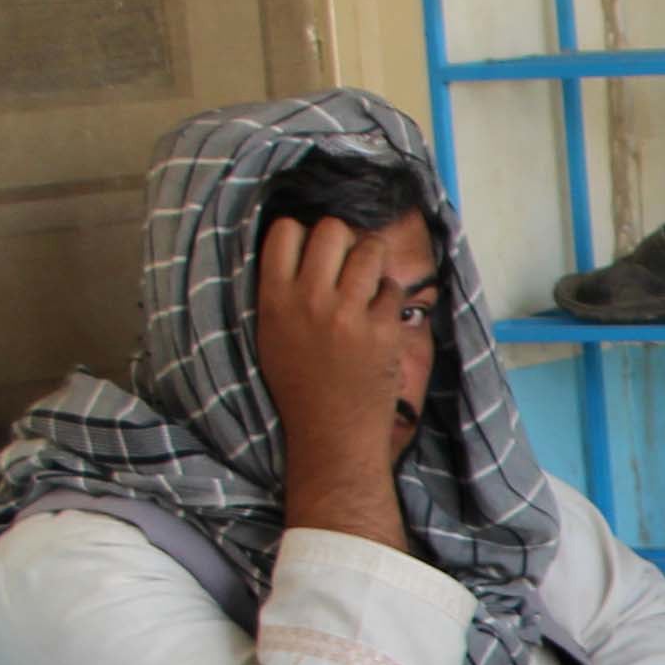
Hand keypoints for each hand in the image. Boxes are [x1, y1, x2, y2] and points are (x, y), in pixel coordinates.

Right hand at [258, 212, 420, 548]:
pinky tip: (380, 317)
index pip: (285, 230)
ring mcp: (349, 314)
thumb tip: (300, 246)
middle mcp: (310, 300)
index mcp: (275, 299)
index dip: (302, 233)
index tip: (311, 250)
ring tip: (368, 284)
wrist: (332, 435)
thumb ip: (281, 291)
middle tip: (345, 265)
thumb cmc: (299, 388)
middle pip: (332, 229)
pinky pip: (393, 288)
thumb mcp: (271, 336)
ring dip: (372, 262)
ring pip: (370, 249)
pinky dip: (390, 298)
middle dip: (343, 240)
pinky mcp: (383, 329)